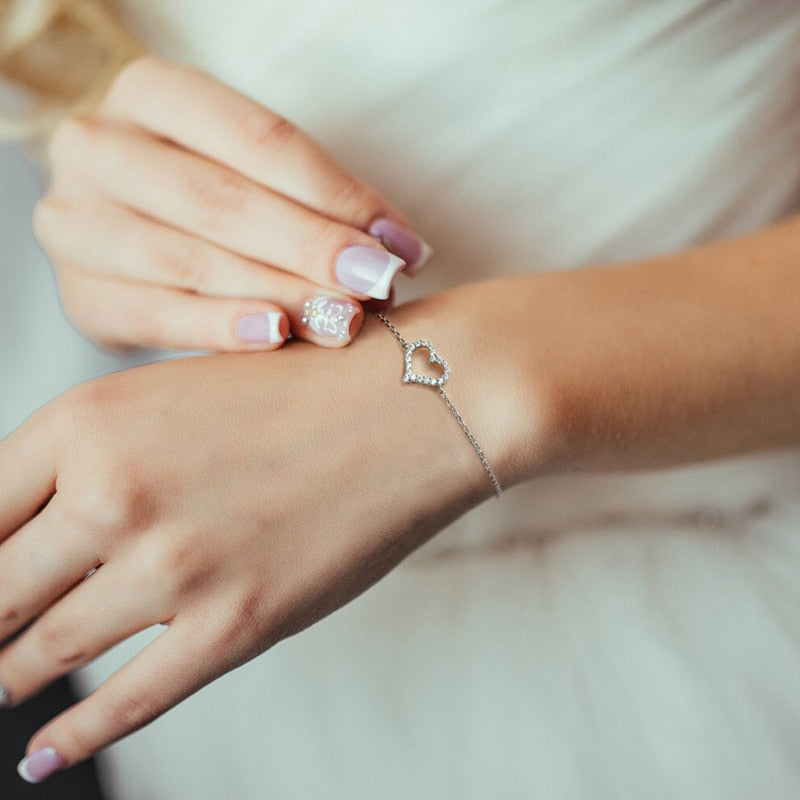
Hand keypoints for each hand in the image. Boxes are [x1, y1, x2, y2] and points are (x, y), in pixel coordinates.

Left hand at [0, 301, 503, 781]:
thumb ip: (100, 455)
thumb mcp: (176, 394)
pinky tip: (44, 753)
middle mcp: (114, 493)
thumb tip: (41, 529)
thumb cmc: (301, 386)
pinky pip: (127, 699)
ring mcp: (173, 565)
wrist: (411, 403)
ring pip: (46, 649)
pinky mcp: (234, 625)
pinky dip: (76, 734)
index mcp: (90, 420)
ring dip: (12, 675)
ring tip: (2, 683)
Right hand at [33, 56, 431, 351]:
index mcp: (153, 93)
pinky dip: (219, 328)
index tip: (400, 244)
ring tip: (343, 319)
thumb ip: (319, 203)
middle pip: (221, 199)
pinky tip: (274, 337)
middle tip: (377, 285)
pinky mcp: (80, 292)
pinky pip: (155, 313)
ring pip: (189, 260)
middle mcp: (101, 147)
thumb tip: (402, 250)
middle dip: (311, 246)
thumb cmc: (212, 196)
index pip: (259, 139)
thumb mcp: (257, 176)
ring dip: (278, 293)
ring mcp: (78, 222)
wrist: (126, 237)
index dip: (337, 194)